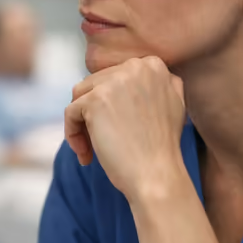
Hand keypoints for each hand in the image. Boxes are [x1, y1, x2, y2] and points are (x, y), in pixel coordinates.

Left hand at [63, 56, 186, 201]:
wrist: (158, 176)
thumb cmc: (161, 149)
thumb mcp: (172, 104)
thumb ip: (155, 83)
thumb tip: (132, 75)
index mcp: (152, 66)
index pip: (115, 77)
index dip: (110, 104)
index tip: (117, 127)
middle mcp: (134, 67)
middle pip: (95, 84)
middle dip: (94, 114)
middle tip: (102, 143)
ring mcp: (114, 82)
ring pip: (80, 96)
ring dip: (82, 123)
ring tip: (91, 149)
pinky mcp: (95, 100)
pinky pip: (70, 112)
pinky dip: (72, 134)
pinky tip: (85, 156)